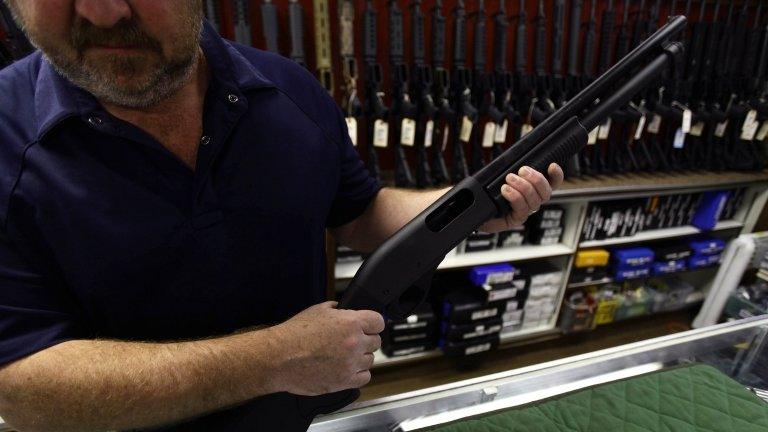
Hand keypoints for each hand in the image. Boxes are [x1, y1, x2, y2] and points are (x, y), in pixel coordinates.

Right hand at [267, 301, 384, 395]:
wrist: (279, 357)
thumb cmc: (294, 334)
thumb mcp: (317, 311)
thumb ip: (337, 310)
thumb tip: (344, 310)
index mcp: (351, 322)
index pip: (379, 321)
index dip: (372, 323)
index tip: (368, 326)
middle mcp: (355, 342)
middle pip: (376, 341)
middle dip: (365, 340)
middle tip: (350, 341)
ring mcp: (351, 363)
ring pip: (370, 360)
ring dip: (360, 357)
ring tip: (343, 356)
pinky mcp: (345, 381)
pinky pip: (365, 377)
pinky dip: (358, 373)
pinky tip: (347, 368)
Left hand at [479, 163, 564, 232]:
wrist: (474, 207)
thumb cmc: (489, 190)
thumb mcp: (501, 173)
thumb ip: (513, 164)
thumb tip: (519, 149)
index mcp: (533, 189)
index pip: (552, 183)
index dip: (556, 176)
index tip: (552, 166)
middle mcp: (532, 201)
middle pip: (546, 193)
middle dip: (537, 179)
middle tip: (522, 171)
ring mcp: (524, 211)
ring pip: (534, 200)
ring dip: (523, 187)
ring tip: (509, 179)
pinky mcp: (515, 219)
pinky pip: (521, 209)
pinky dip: (515, 196)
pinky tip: (505, 190)